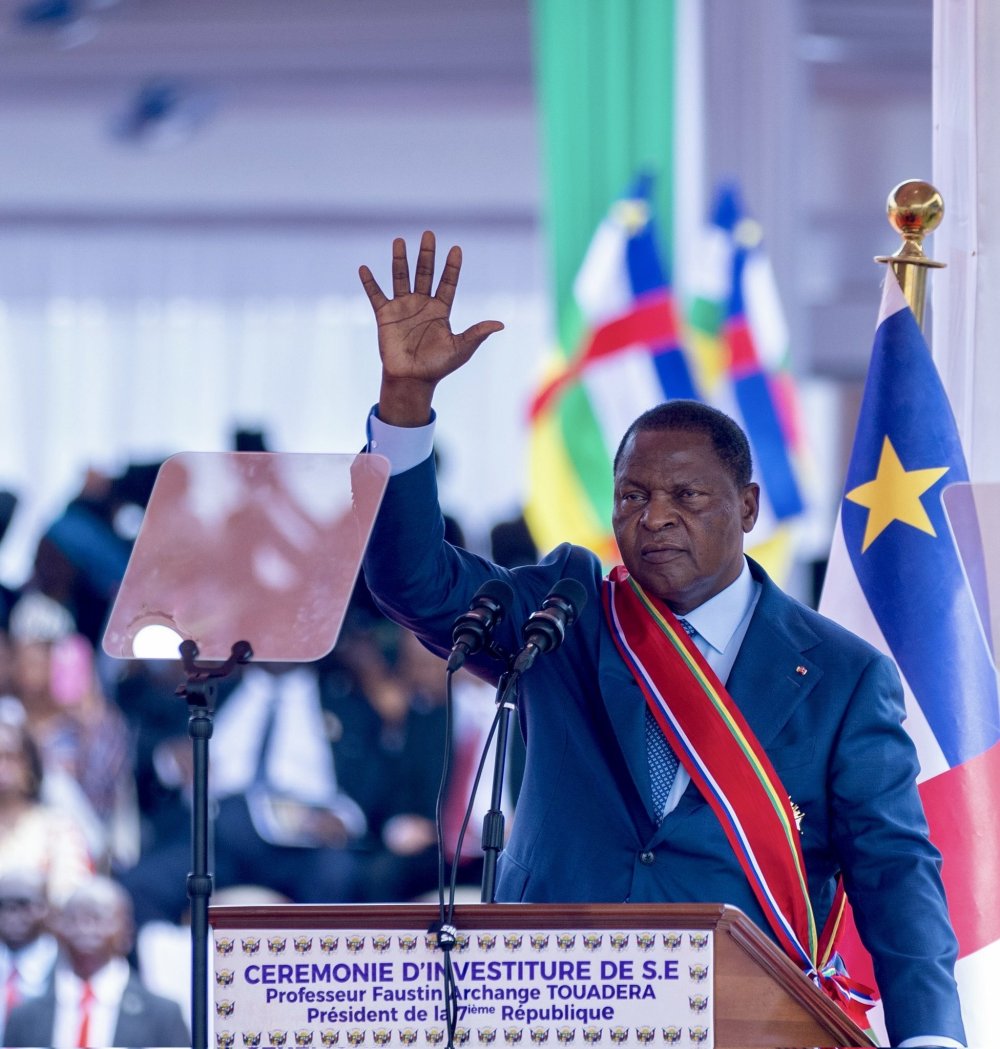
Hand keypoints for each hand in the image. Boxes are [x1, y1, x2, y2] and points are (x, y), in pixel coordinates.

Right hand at [359, 231, 503, 425]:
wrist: (412, 380)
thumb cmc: (438, 366)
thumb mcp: (461, 349)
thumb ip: (477, 333)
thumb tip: (501, 324)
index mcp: (441, 310)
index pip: (448, 282)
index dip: (452, 267)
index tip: (457, 249)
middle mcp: (422, 304)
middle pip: (425, 273)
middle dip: (427, 254)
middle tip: (429, 234)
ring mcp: (403, 307)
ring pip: (401, 277)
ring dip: (400, 259)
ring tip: (399, 240)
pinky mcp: (385, 315)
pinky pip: (376, 295)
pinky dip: (369, 283)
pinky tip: (364, 268)